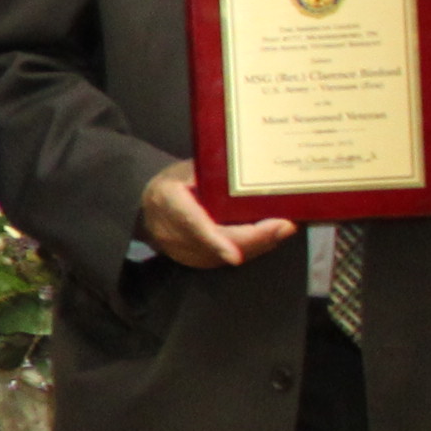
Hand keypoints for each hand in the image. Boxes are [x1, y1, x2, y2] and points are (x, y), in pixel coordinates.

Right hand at [135, 160, 298, 268]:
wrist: (144, 211)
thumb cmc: (170, 184)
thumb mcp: (184, 170)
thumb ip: (209, 172)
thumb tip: (243, 169)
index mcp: (170, 203)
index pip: (193, 226)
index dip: (215, 241)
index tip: (234, 255)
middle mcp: (176, 235)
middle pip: (219, 243)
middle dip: (256, 237)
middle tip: (286, 224)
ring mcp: (185, 253)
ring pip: (227, 255)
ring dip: (259, 244)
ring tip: (284, 228)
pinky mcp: (197, 261)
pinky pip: (227, 258)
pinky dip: (250, 248)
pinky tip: (269, 236)